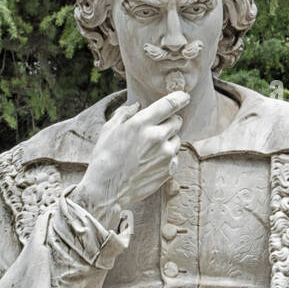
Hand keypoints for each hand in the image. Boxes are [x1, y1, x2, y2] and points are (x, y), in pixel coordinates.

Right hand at [73, 91, 189, 219]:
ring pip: (177, 140)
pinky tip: (152, 162)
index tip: (184, 97)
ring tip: (151, 150)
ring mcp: (165, 155)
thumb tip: (137, 105)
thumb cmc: (104, 159)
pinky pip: (175, 157)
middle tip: (157, 129)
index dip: (179, 98)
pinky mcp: (168, 171)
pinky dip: (168, 157)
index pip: (169, 104)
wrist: (107, 190)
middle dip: (169, 122)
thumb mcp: (109, 130)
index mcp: (141, 124)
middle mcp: (157, 138)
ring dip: (169, 141)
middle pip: (176, 122)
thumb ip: (124, 114)